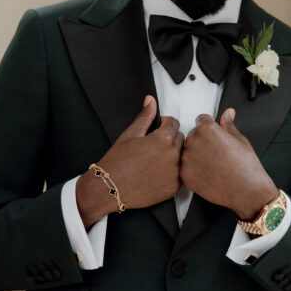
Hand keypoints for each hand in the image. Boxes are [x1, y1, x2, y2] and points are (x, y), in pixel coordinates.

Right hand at [76, 95, 182, 226]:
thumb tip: (151, 101)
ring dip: (172, 155)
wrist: (109, 188)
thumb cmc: (117, 162)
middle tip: (151, 147)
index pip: (174, 123)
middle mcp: (172, 156)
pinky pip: (179, 174)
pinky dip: (171, 172)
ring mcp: (175, 173)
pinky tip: (155, 173)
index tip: (156, 129)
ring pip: (181, 157)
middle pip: (180, 139)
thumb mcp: (130, 134)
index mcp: (163, 140)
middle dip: (168, 139)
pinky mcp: (174, 187)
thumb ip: (145, 116)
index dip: (164, 124)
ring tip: (153, 160)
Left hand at [180, 108, 277, 219]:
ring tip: (214, 164)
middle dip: (203, 141)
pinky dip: (194, 169)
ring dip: (197, 155)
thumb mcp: (240, 140)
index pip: (201, 119)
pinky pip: (186, 167)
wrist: (246, 190)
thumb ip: (228, 124)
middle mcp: (194, 141)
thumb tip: (228, 114)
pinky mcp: (185, 174)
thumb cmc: (246, 167)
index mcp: (207, 129)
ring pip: (188, 151)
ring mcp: (187, 159)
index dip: (210, 126)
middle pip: (193, 135)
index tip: (215, 135)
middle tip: (217, 152)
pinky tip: (208, 173)